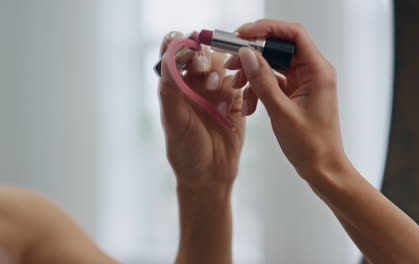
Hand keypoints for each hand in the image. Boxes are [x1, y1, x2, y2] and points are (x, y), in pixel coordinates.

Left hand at [159, 32, 244, 188]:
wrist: (210, 175)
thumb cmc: (186, 151)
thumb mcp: (174, 121)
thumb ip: (170, 90)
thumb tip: (169, 56)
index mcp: (175, 86)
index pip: (175, 53)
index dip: (181, 45)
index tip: (187, 47)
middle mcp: (195, 84)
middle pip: (201, 54)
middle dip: (202, 56)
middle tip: (202, 67)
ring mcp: (216, 91)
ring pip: (222, 64)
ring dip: (218, 70)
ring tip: (214, 88)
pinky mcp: (235, 99)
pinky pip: (240, 80)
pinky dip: (237, 82)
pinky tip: (229, 101)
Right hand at [229, 20, 347, 183]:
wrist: (322, 168)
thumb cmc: (311, 145)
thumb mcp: (281, 112)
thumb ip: (263, 81)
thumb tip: (247, 54)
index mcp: (318, 71)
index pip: (293, 34)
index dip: (266, 29)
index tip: (242, 35)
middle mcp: (313, 72)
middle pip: (279, 48)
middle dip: (253, 54)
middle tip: (231, 62)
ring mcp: (304, 82)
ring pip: (273, 65)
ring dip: (252, 74)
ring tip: (236, 87)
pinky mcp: (296, 93)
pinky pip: (273, 82)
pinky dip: (258, 89)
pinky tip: (248, 105)